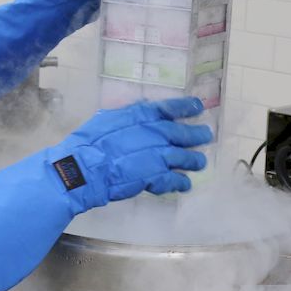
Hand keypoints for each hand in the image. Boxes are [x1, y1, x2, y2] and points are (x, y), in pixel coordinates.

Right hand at [58, 97, 212, 209]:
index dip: (185, 107)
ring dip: (194, 160)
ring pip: (185, 157)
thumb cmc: (88, 143)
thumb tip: (140, 112)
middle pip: (182, 133)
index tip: (197, 107)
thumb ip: (127, 117)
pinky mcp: (156, 177)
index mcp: (140, 117)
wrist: (84, 169)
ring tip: (200, 162)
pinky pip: (175, 180)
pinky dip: (181, 182)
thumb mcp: (105, 120)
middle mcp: (154, 133)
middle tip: (206, 136)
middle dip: (196, 135)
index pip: (169, 108)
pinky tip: (184, 184)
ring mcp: (158, 156)